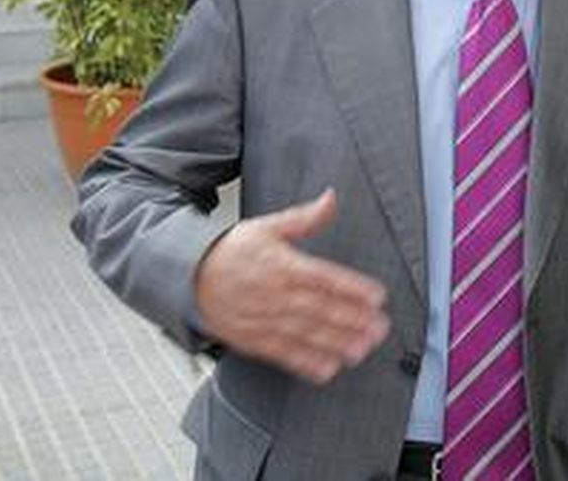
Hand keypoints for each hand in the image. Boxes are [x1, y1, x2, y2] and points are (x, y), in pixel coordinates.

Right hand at [193, 189, 390, 383]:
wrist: (188, 277)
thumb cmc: (230, 251)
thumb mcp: (267, 227)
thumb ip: (304, 217)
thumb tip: (331, 198)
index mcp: (282, 265)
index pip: (324, 278)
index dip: (352, 287)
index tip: (377, 296)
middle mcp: (275, 295)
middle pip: (320, 309)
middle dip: (352, 320)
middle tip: (379, 328)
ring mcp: (264, 320)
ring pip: (305, 334)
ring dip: (336, 344)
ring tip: (362, 349)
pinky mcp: (253, 340)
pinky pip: (282, 354)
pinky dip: (305, 363)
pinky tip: (328, 369)